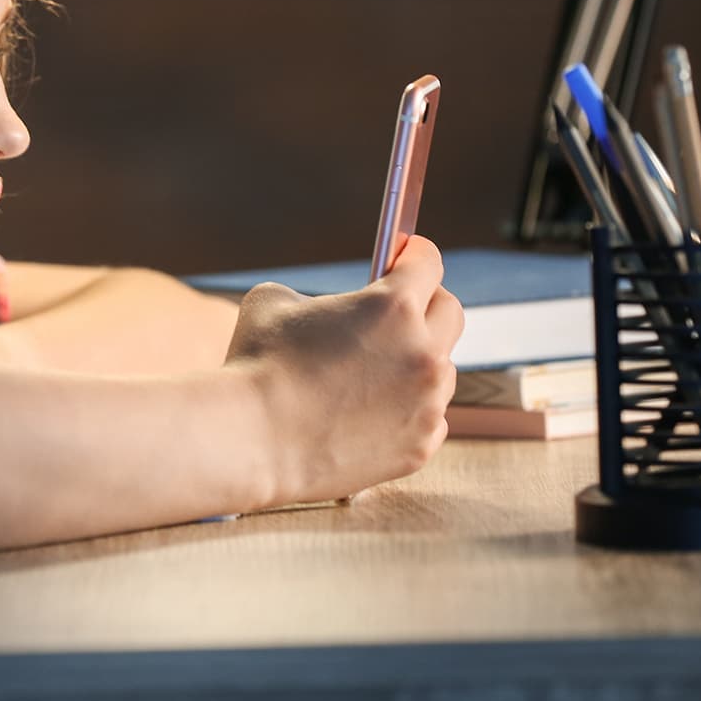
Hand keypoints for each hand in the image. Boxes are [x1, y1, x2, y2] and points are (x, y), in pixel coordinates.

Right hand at [224, 235, 464, 503]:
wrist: (250, 441)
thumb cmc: (257, 366)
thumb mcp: (274, 301)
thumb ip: (314, 295)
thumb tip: (326, 310)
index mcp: (393, 306)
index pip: (428, 262)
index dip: (413, 253)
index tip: (407, 256)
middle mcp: (423, 352)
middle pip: (450, 313)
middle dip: (427, 303)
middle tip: (402, 310)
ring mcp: (427, 405)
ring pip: (442, 371)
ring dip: (417, 364)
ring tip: (377, 372)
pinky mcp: (419, 447)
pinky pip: (429, 420)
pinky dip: (408, 413)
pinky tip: (372, 414)